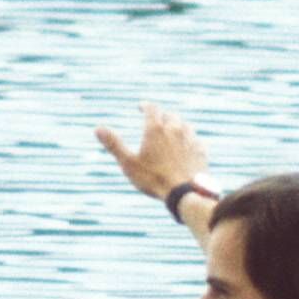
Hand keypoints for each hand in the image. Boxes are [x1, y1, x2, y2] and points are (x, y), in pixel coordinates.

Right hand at [94, 103, 209, 211]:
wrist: (186, 192)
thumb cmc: (154, 179)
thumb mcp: (128, 163)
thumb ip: (114, 144)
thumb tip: (97, 129)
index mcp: (156, 129)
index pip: (151, 108)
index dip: (145, 106)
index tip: (141, 106)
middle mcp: (175, 129)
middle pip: (169, 115)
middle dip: (161, 115)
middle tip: (156, 119)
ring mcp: (191, 139)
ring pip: (184, 125)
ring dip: (177, 125)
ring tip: (172, 130)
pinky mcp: (201, 151)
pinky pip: (196, 139)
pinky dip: (189, 139)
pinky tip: (187, 145)